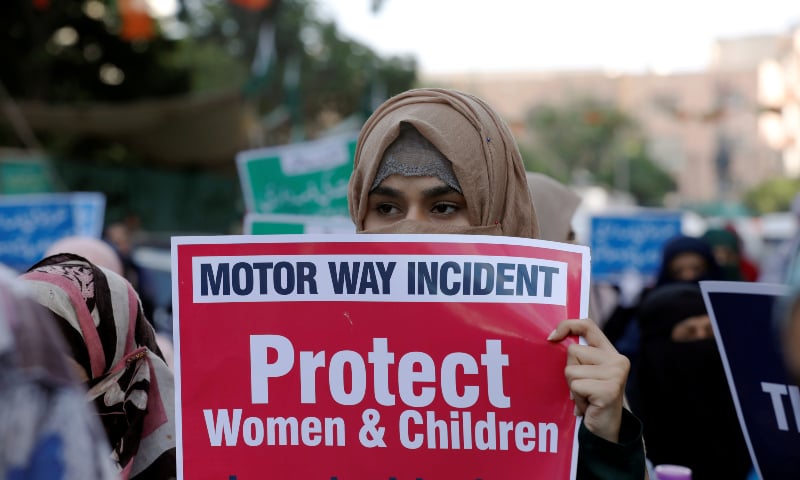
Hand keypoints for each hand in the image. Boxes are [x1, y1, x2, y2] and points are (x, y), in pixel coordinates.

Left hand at [547, 318, 628, 442]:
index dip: (567, 325)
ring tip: (586, 397)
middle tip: (583, 388)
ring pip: (571, 370)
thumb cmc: (591, 399)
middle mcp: (617, 360)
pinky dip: (576, 398)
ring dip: (573, 387)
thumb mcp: (586, 373)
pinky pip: (575, 386)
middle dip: (570, 371)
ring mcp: (616, 374)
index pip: (588, 325)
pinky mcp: (609, 389)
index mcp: (611, 352)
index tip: (551, 337)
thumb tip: (552, 338)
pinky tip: (588, 405)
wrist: (605, 430)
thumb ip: (579, 356)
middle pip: (572, 352)